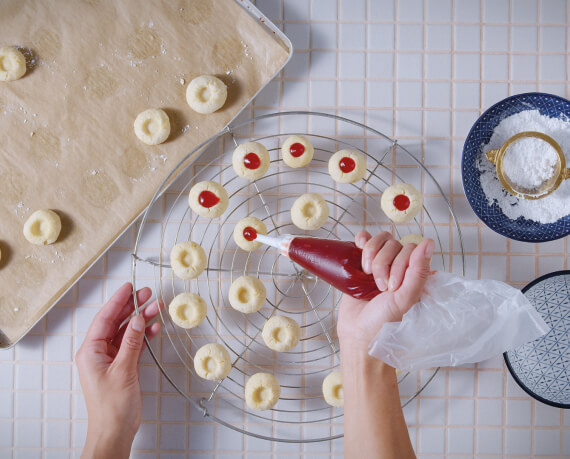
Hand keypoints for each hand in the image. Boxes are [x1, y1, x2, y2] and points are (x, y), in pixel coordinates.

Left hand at [75, 283, 161, 458]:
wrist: (115, 430)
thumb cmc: (112, 407)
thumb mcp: (123, 370)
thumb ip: (131, 342)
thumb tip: (138, 320)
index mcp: (90, 351)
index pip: (104, 319)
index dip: (118, 301)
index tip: (129, 288)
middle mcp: (98, 352)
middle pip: (116, 322)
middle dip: (132, 308)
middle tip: (147, 294)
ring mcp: (110, 359)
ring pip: (126, 332)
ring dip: (141, 320)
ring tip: (156, 308)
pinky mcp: (122, 366)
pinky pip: (132, 344)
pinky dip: (144, 336)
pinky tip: (154, 328)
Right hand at [338, 231, 433, 354]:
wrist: (357, 335)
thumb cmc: (384, 324)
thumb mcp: (405, 299)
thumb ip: (418, 272)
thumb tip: (428, 243)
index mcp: (413, 275)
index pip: (411, 250)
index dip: (400, 264)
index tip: (393, 287)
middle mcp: (398, 267)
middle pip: (393, 244)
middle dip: (383, 264)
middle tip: (380, 287)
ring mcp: (379, 264)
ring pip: (379, 240)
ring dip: (371, 254)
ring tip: (367, 274)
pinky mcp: (361, 263)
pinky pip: (364, 239)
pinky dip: (362, 240)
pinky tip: (358, 247)